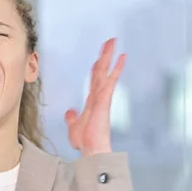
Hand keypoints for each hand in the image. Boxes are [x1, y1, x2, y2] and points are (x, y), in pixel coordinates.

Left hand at [65, 38, 125, 155]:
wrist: (91, 150)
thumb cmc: (86, 141)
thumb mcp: (73, 126)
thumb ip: (72, 117)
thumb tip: (70, 111)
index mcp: (92, 100)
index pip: (95, 78)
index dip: (98, 66)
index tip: (101, 56)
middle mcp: (99, 96)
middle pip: (102, 71)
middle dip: (106, 55)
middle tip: (111, 40)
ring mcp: (103, 97)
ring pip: (106, 72)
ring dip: (110, 56)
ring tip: (114, 42)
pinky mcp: (105, 100)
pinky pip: (111, 81)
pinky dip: (116, 69)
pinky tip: (121, 58)